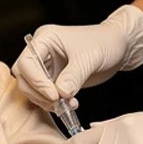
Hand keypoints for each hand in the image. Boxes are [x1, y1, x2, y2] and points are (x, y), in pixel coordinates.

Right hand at [11, 5, 142, 107]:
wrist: (119, 46)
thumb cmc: (105, 42)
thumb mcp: (90, 58)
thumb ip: (74, 76)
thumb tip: (60, 94)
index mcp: (45, 38)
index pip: (27, 62)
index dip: (36, 81)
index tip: (54, 95)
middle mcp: (42, 52)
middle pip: (24, 77)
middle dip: (38, 93)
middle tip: (57, 102)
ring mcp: (47, 66)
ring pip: (32, 89)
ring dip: (46, 101)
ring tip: (67, 104)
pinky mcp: (55, 79)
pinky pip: (45, 95)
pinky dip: (54, 103)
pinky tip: (71, 104)